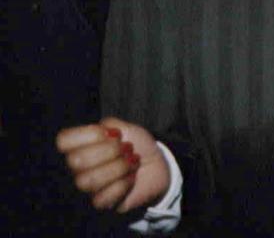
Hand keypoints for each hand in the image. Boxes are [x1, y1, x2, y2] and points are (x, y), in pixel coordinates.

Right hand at [56, 117, 170, 213]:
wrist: (156, 164)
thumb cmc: (136, 145)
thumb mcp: (125, 127)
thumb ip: (108, 125)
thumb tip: (101, 130)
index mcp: (78, 146)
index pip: (63, 140)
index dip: (88, 134)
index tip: (111, 133)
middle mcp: (76, 168)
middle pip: (76, 161)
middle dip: (110, 150)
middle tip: (126, 148)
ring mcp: (87, 188)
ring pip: (89, 180)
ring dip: (119, 167)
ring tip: (131, 161)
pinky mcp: (100, 203)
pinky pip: (103, 197)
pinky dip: (124, 183)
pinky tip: (131, 176)